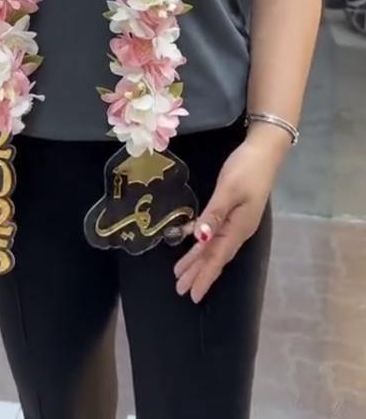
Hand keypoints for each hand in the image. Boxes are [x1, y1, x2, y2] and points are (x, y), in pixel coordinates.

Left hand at [174, 130, 285, 302]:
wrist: (264, 151)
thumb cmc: (246, 169)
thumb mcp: (228, 190)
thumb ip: (214, 215)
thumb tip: (201, 240)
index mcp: (238, 228)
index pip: (217, 258)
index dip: (203, 275)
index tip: (191, 294)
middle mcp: (239, 229)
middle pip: (215, 256)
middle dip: (198, 272)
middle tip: (181, 289)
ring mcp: (238, 220)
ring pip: (215, 246)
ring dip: (199, 260)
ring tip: (183, 273)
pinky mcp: (235, 210)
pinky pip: (216, 234)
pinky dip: (204, 242)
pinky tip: (195, 244)